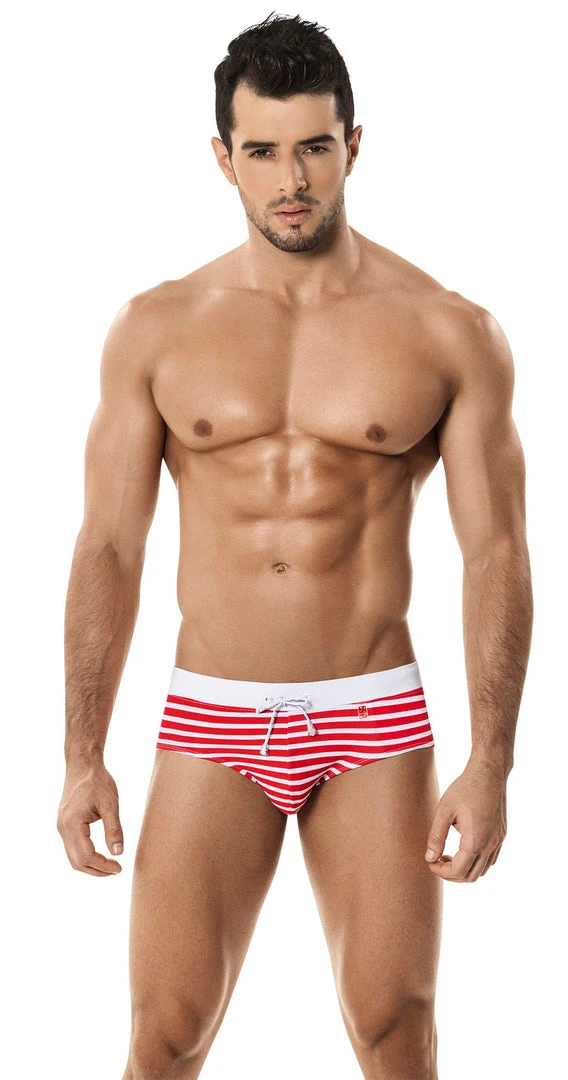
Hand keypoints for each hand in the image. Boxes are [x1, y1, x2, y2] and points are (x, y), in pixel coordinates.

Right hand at [57, 760, 123, 875]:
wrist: (82, 765)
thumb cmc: (97, 781)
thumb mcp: (110, 804)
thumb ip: (114, 829)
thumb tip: (119, 853)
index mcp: (73, 823)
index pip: (86, 856)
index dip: (103, 866)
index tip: (119, 867)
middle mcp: (63, 828)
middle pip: (77, 862)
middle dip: (97, 870)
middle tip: (116, 870)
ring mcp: (61, 827)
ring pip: (73, 857)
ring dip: (91, 866)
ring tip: (110, 866)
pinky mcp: (64, 825)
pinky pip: (72, 848)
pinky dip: (85, 857)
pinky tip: (99, 855)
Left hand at [424, 760, 506, 881]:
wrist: (489, 772)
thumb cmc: (465, 788)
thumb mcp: (444, 810)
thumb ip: (436, 836)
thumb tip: (429, 858)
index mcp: (475, 841)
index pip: (458, 871)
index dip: (441, 872)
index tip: (430, 862)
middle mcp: (491, 845)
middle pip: (471, 876)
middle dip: (451, 874)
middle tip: (436, 861)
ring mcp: (499, 841)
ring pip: (483, 870)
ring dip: (465, 869)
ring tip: (448, 855)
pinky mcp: (502, 835)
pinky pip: (491, 859)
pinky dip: (476, 862)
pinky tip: (463, 849)